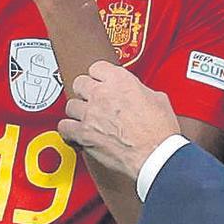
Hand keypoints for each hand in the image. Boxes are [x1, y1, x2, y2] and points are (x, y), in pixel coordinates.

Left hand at [58, 61, 181, 179]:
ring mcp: (90, 114)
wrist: (156, 156)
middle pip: (80, 82)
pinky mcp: (83, 134)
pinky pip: (64, 127)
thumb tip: (137, 94)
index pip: (97, 67)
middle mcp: (102, 94)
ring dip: (77, 111)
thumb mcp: (158, 99)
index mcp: (120, 81)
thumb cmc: (160, 133)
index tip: (101, 81)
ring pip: (70, 104)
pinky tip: (75, 132)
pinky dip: (68, 130)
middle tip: (92, 99)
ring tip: (86, 117)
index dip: (99, 76)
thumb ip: (140, 91)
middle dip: (86, 91)